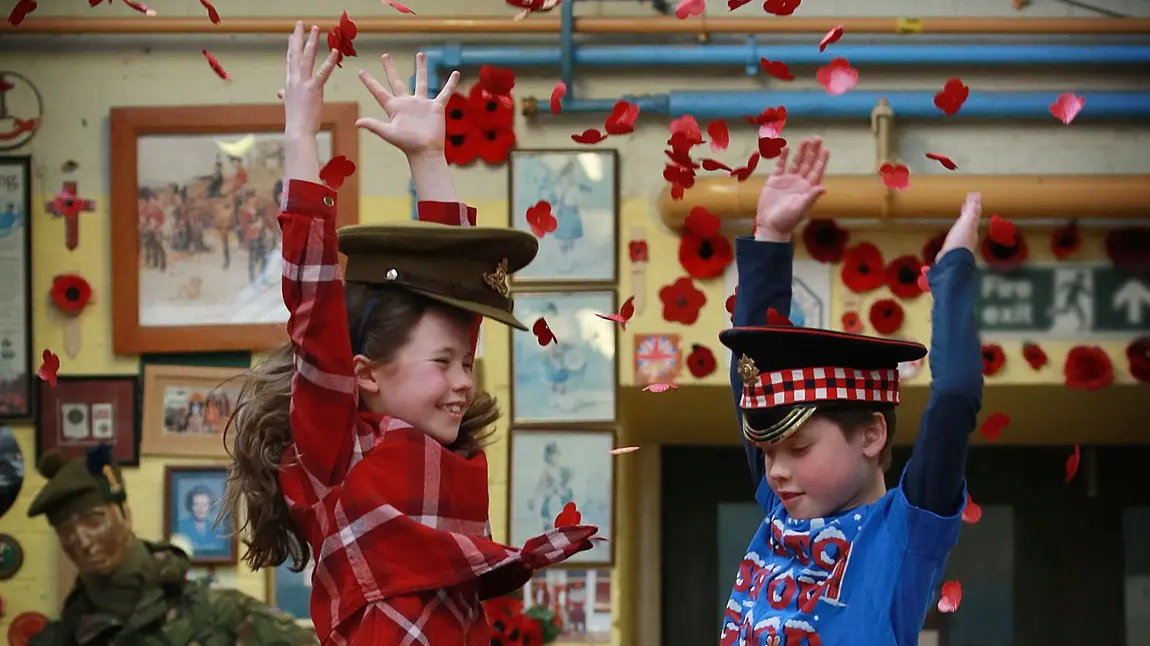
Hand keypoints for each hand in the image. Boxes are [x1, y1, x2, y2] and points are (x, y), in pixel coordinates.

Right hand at [282, 22, 339, 138]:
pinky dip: (329, 61)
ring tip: (316, 29)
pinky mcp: (314, 89)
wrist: (297, 130)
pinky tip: (335, 51)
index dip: (291, 47)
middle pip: (295, 53)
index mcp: (289, 83)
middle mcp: (294, 79)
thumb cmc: (296, 120)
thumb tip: (279, 93)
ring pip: (307, 57)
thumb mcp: (289, 104)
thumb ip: (285, 95)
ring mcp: (303, 83)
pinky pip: (323, 72)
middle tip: (300, 24)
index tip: (292, 35)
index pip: (290, 61)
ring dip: (311, 41)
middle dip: (298, 37)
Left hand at [356, 52, 460, 155]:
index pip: (379, 92)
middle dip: (390, 68)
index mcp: (394, 107)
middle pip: (396, 81)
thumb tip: (357, 122)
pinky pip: (445, 92)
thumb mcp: (389, 133)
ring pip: (421, 81)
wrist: (426, 151)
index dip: (369, 82)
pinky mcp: (436, 107)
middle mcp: (407, 103)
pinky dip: (451, 84)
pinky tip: (456, 73)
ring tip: (420, 54)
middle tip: (385, 55)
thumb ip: (374, 126)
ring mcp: (422, 103)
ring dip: (421, 68)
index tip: (360, 72)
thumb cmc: (407, 144)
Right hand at [755, 137, 829, 241]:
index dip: (821, 160)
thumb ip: (811, 197)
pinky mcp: (775, 181)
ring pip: (796, 162)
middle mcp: (799, 183)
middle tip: (818, 138)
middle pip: (808, 163)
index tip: (826, 149)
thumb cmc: (787, 220)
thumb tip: (823, 187)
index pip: (816, 171)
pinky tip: (786, 148)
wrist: (770, 225)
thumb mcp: (800, 209)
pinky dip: (783, 157)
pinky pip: (780, 166)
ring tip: (806, 140)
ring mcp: (787, 181)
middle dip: (813, 151)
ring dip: (801, 151)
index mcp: (807, 189)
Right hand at [936, 192, 980, 261]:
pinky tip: (952, 230)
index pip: (974, 212)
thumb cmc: (960, 241)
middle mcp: (969, 234)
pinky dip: (955, 228)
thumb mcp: (967, 222)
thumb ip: (971, 210)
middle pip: (970, 219)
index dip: (973, 203)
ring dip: (963, 218)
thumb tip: (977, 195)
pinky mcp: (952, 247)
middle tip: (967, 201)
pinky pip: (956, 233)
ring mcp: (961, 241)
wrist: (951, 259)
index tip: (972, 195)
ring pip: (964, 226)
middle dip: (969, 210)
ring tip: (960, 212)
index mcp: (972, 227)